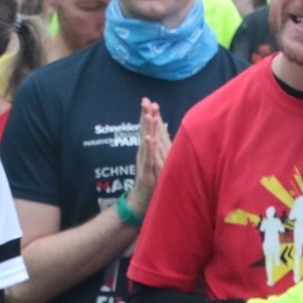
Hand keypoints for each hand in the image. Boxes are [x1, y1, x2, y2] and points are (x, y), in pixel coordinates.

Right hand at [125, 99, 169, 215]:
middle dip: (146, 116)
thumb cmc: (150, 181)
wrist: (141, 202)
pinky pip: (148, 159)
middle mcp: (144, 154)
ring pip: (147, 143)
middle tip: (145, 101)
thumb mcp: (155, 160)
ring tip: (148, 115)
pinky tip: (149, 138)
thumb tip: (161, 127)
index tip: (150, 101)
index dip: (149, 115)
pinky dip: (149, 148)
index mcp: (147, 150)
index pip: (148, 129)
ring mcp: (145, 163)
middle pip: (145, 132)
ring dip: (147, 128)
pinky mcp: (147, 173)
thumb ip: (157, 144)